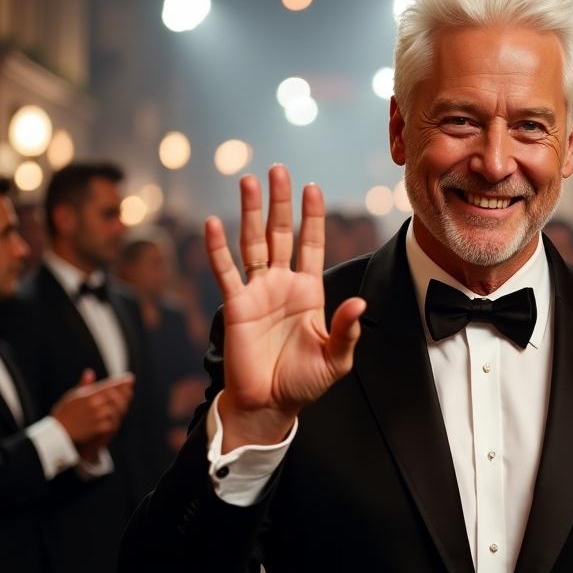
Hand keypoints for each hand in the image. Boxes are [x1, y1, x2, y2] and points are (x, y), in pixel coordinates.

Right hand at [52, 369, 134, 447]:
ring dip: (122, 405)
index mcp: (87, 395)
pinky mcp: (98, 428)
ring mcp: (97, 417)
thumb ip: (83, 385)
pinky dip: (116, 418)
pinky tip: (119, 415)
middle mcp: (94, 405)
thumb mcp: (71, 397)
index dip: (121, 382)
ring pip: (116, 409)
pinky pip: (113, 422)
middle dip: (124, 392)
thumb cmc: (63, 414)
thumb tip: (90, 372)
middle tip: (129, 390)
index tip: (129, 378)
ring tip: (126, 401)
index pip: (108, 386)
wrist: (57, 434)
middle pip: (116, 396)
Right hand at [205, 165, 365, 447]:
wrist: (270, 404)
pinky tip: (213, 222)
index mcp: (309, 292)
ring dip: (251, 213)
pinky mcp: (235, 305)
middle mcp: (282, 285)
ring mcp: (257, 292)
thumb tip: (360, 304)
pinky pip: (225, 271)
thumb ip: (346, 330)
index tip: (313, 187)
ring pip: (252, 243)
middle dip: (281, 202)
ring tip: (249, 181)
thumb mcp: (335, 359)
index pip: (312, 244)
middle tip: (278, 168)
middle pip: (281, 234)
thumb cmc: (304, 383)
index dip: (313, 217)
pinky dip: (217, 248)